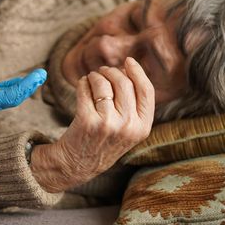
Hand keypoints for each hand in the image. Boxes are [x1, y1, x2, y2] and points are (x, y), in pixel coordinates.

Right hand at [0, 67, 46, 112]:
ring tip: (35, 77)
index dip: (25, 88)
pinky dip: (7, 86)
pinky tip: (13, 82)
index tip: (39, 76)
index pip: (8, 98)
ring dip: (20, 86)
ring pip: (4, 95)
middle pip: (10, 97)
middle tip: (43, 74)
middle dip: (28, 86)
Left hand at [30, 57, 154, 191]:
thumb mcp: (127, 128)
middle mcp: (128, 126)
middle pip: (124, 83)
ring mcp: (107, 124)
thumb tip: (127, 69)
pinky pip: (85, 89)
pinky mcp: (87, 121)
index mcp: (143, 127)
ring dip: (95, 76)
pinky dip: (83, 83)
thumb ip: (132, 103)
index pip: (146, 90)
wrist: (78, 164)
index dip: (137, 72)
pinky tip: (82, 85)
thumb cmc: (103, 140)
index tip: (128, 61)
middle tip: (102, 71)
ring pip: (103, 84)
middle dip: (111, 71)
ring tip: (91, 80)